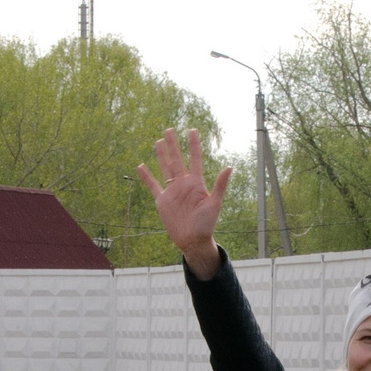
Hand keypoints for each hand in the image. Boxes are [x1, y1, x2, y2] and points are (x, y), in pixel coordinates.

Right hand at [135, 129, 231, 276]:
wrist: (193, 241)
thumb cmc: (207, 224)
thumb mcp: (214, 203)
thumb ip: (220, 185)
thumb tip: (230, 166)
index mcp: (196, 183)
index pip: (195, 159)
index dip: (193, 145)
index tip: (192, 130)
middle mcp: (183, 184)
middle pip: (177, 160)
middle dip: (173, 145)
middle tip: (169, 130)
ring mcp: (172, 191)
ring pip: (165, 169)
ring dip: (162, 156)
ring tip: (158, 141)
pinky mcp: (162, 201)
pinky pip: (152, 186)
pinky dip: (146, 177)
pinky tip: (141, 166)